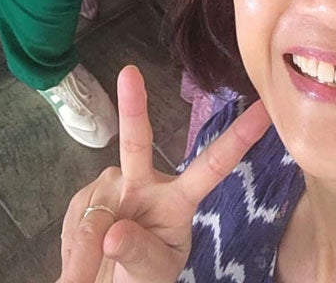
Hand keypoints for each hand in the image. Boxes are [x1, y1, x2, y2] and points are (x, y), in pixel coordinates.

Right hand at [57, 66, 269, 282]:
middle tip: (130, 74)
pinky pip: (76, 222)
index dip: (238, 138)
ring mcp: (113, 186)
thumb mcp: (153, 273)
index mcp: (178, 201)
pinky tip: (79, 265)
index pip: (212, 166)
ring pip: (96, 212)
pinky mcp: (85, 197)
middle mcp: (145, 183)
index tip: (263, 108)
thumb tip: (113, 234)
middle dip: (132, 106)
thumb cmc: (143, 276)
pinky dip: (73, 253)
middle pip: (137, 143)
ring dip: (84, 253)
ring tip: (83, 281)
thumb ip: (138, 254)